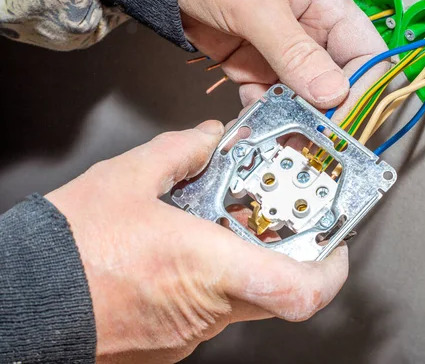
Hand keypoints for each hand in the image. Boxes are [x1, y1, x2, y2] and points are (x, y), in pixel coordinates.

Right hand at [46, 120, 347, 363]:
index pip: (301, 290)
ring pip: (242, 298)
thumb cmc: (70, 252)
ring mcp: (190, 331)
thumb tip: (206, 141)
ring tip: (222, 227)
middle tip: (277, 221)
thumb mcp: (127, 179)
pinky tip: (186, 252)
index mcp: (208, 267)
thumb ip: (179, 152)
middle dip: (284, 252)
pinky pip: (209, 309)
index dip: (332, 268)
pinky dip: (210, 279)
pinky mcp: (171, 340)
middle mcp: (207, 308)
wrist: (26, 302)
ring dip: (242, 261)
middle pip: (277, 288)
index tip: (336, 243)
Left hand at [178, 0, 388, 118]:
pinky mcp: (256, 69)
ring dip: (294, 119)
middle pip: (336, 82)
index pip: (363, 52)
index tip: (346, 116)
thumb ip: (293, 50)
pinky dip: (264, 114)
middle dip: (327, 112)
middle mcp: (310, 33)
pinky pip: (270, 100)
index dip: (362, 86)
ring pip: (303, 97)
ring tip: (281, 135)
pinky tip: (254, 119)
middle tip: (314, 136)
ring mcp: (282, 54)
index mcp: (325, 5)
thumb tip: (332, 91)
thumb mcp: (256, 5)